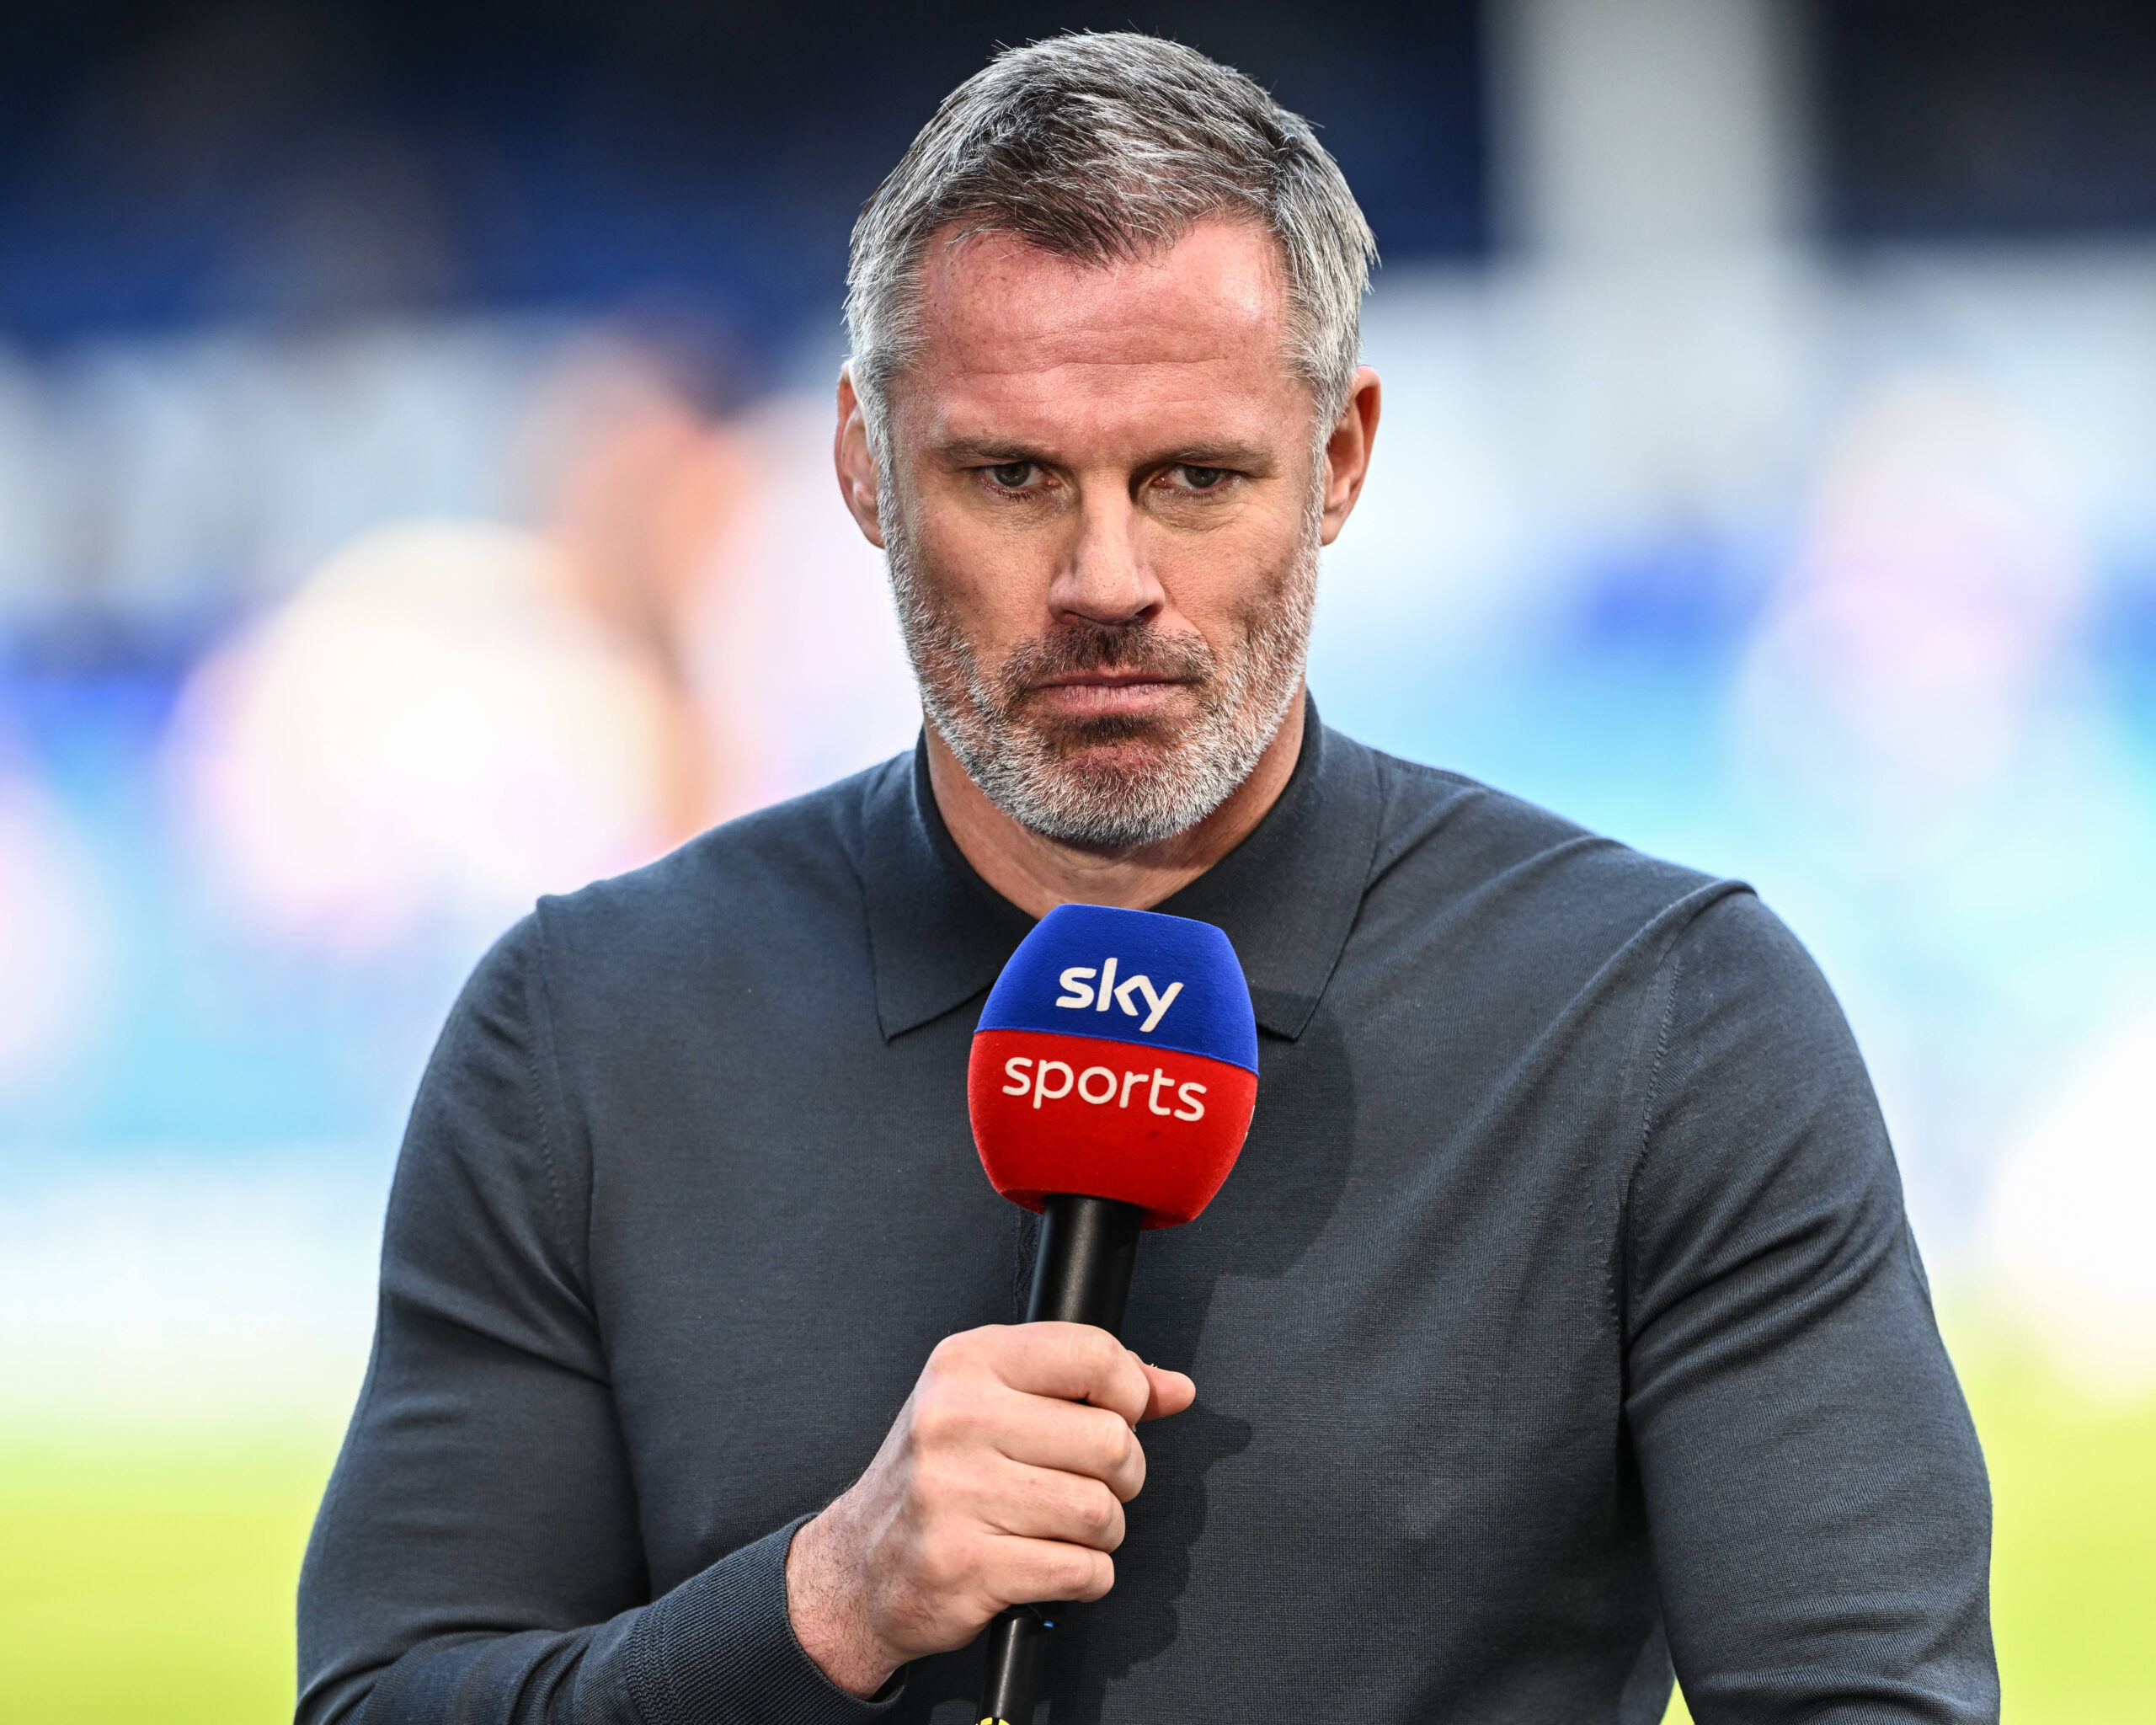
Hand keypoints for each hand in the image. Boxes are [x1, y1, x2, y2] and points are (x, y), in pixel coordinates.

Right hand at [783, 1322, 1195, 1696]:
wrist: (860, 1567)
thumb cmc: (940, 1477)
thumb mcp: (997, 1402)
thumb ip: (1090, 1386)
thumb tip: (1174, 1388)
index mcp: (968, 1363)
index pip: (1093, 1354)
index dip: (1131, 1390)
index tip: (1123, 1413)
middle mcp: (955, 1418)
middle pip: (1111, 1440)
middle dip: (1122, 1474)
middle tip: (1090, 1483)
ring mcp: (955, 1493)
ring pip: (1100, 1511)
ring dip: (1103, 1531)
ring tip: (1065, 1528)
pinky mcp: (966, 1565)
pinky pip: (1082, 1570)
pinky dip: (1087, 1576)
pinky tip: (1052, 1564)